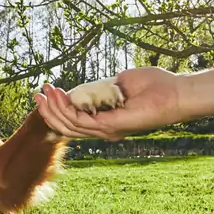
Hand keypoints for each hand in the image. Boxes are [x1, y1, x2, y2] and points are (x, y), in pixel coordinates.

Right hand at [34, 67, 185, 140]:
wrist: (175, 92)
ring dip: (54, 108)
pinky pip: (81, 121)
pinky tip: (60, 94)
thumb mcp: (119, 83)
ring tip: (46, 91)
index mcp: (106, 121)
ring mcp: (107, 130)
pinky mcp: (110, 127)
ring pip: (70, 125)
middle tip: (37, 94)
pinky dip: (67, 108)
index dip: (57, 109)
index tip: (46, 92)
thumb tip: (82, 88)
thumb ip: (100, 87)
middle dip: (49, 110)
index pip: (74, 121)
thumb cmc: (154, 86)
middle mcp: (104, 129)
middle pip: (67, 126)